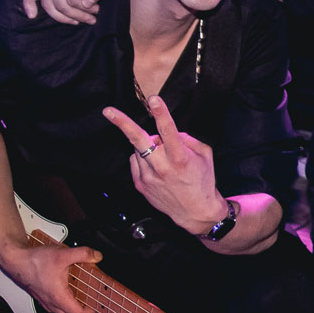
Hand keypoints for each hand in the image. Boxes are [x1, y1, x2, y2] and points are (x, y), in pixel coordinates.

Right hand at [0, 241, 102, 312]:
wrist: (16, 261)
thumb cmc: (33, 261)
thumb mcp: (63, 254)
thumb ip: (83, 254)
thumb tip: (96, 256)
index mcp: (58, 298)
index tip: (100, 303)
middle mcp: (52, 304)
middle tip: (97, 303)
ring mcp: (47, 303)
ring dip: (79, 310)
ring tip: (89, 297)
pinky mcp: (45, 298)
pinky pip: (60, 308)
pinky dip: (70, 304)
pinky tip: (75, 290)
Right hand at [23, 0, 131, 22]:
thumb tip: (86, 5)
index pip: (73, 0)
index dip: (86, 10)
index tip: (97, 10)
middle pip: (60, 4)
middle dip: (77, 15)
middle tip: (91, 19)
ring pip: (48, 3)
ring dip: (61, 17)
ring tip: (77, 21)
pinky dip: (29, 3)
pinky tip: (32, 15)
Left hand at [104, 97, 224, 234]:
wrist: (196, 212)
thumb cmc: (203, 181)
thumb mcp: (204, 155)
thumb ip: (187, 140)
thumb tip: (170, 133)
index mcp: (180, 158)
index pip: (168, 130)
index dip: (160, 113)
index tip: (153, 100)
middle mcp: (162, 167)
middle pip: (138, 140)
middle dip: (123, 123)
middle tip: (108, 111)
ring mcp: (148, 177)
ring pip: (138, 149)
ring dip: (147, 146)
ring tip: (162, 156)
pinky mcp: (140, 184)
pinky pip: (136, 162)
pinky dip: (144, 159)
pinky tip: (157, 167)